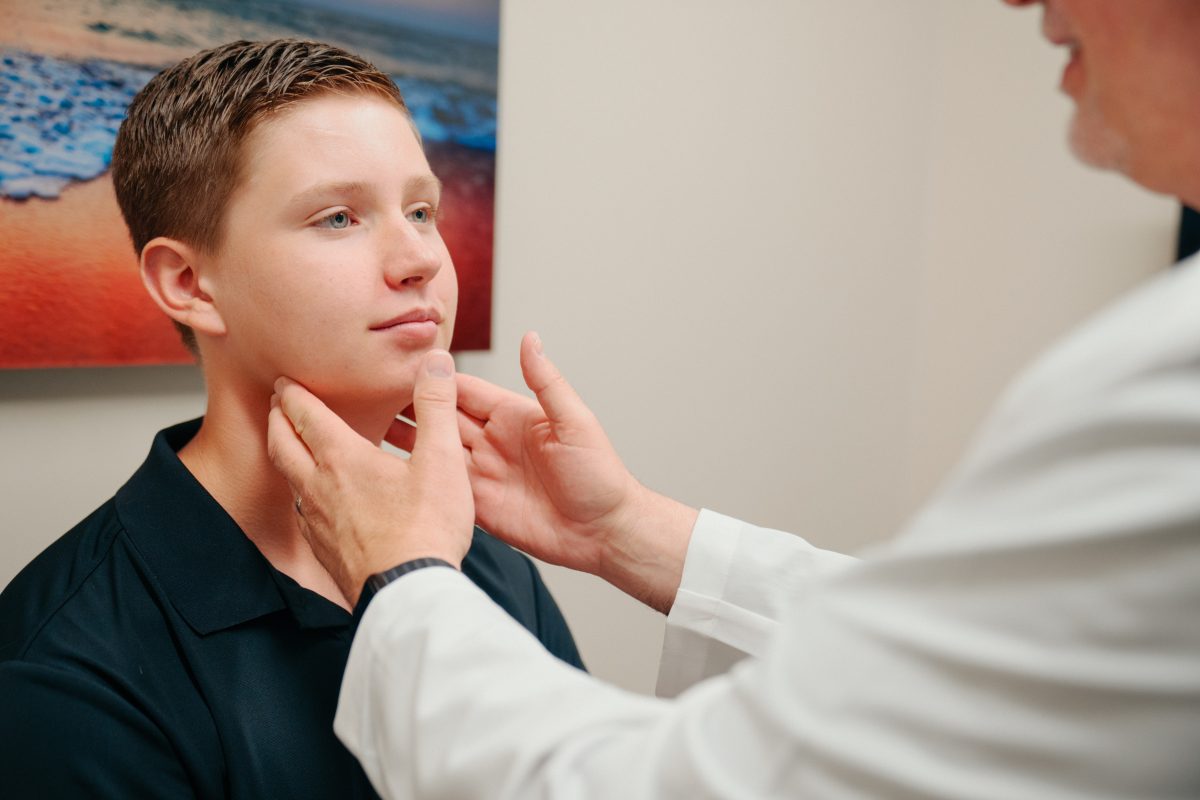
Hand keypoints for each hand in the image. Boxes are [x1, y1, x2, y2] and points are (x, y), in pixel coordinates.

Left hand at [267, 350, 474, 605]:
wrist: (408, 593)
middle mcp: (320, 488)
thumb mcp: (441, 458)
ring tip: (294, 449)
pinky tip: (317, 505)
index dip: (293, 394)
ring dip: (287, 458)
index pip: (306, 415)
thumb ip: (437, 406)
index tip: (285, 380)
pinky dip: (304, 497)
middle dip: (277, 420)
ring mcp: (318, 523)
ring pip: (291, 481)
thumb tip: (435, 360)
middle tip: (276, 406)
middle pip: (284, 445)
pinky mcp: (325, 552)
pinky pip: (305, 516)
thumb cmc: (426, 528)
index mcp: (343, 459)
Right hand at [390, 333, 696, 613]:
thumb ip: (546, 382)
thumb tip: (530, 337)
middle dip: (404, 405)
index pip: (462, 389)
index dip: (432, 377)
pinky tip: (382, 474)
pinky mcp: (476, 507)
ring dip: (400, 441)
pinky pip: (438, 489)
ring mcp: (480, 475)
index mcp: (511, 415)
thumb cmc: (599, 474)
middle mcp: (490, 441)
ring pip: (431, 452)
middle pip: (438, 417)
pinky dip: (413, 481)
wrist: (604, 532)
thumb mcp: (574, 422)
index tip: (394, 362)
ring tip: (359, 428)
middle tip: (361, 393)